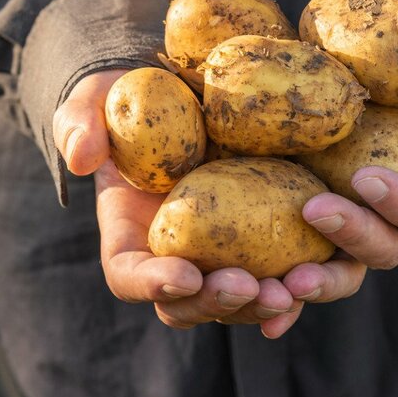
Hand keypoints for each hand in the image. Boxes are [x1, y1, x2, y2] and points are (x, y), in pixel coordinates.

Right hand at [53, 71, 298, 333]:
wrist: (175, 93)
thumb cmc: (125, 103)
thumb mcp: (92, 103)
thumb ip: (78, 126)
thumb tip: (82, 157)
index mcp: (128, 236)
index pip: (130, 277)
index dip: (154, 284)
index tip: (186, 274)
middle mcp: (174, 257)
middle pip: (188, 303)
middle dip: (217, 303)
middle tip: (247, 286)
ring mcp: (218, 253)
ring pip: (236, 299)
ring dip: (262, 302)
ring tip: (290, 290)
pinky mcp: (259, 236)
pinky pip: (278, 269)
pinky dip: (298, 282)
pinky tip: (318, 276)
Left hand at [283, 34, 397, 303]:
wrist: (377, 76)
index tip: (368, 177)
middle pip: (387, 250)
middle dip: (353, 236)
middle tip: (314, 209)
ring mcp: (357, 227)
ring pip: (344, 270)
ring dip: (318, 279)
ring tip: (284, 279)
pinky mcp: (316, 225)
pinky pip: (301, 264)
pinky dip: (283, 293)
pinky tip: (256, 300)